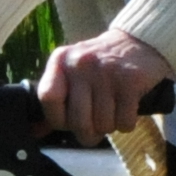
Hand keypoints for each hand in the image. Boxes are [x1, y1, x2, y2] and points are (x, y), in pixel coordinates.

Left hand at [38, 27, 175, 142]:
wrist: (140, 42)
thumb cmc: (102, 64)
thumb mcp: (73, 71)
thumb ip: (55, 98)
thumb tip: (36, 132)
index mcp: (61, 60)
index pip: (48, 99)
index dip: (58, 118)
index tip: (68, 122)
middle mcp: (80, 63)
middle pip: (78, 121)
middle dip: (89, 133)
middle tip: (96, 127)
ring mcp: (106, 71)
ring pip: (103, 125)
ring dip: (110, 127)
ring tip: (113, 111)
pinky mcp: (130, 80)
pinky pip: (124, 121)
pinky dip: (126, 123)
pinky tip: (127, 109)